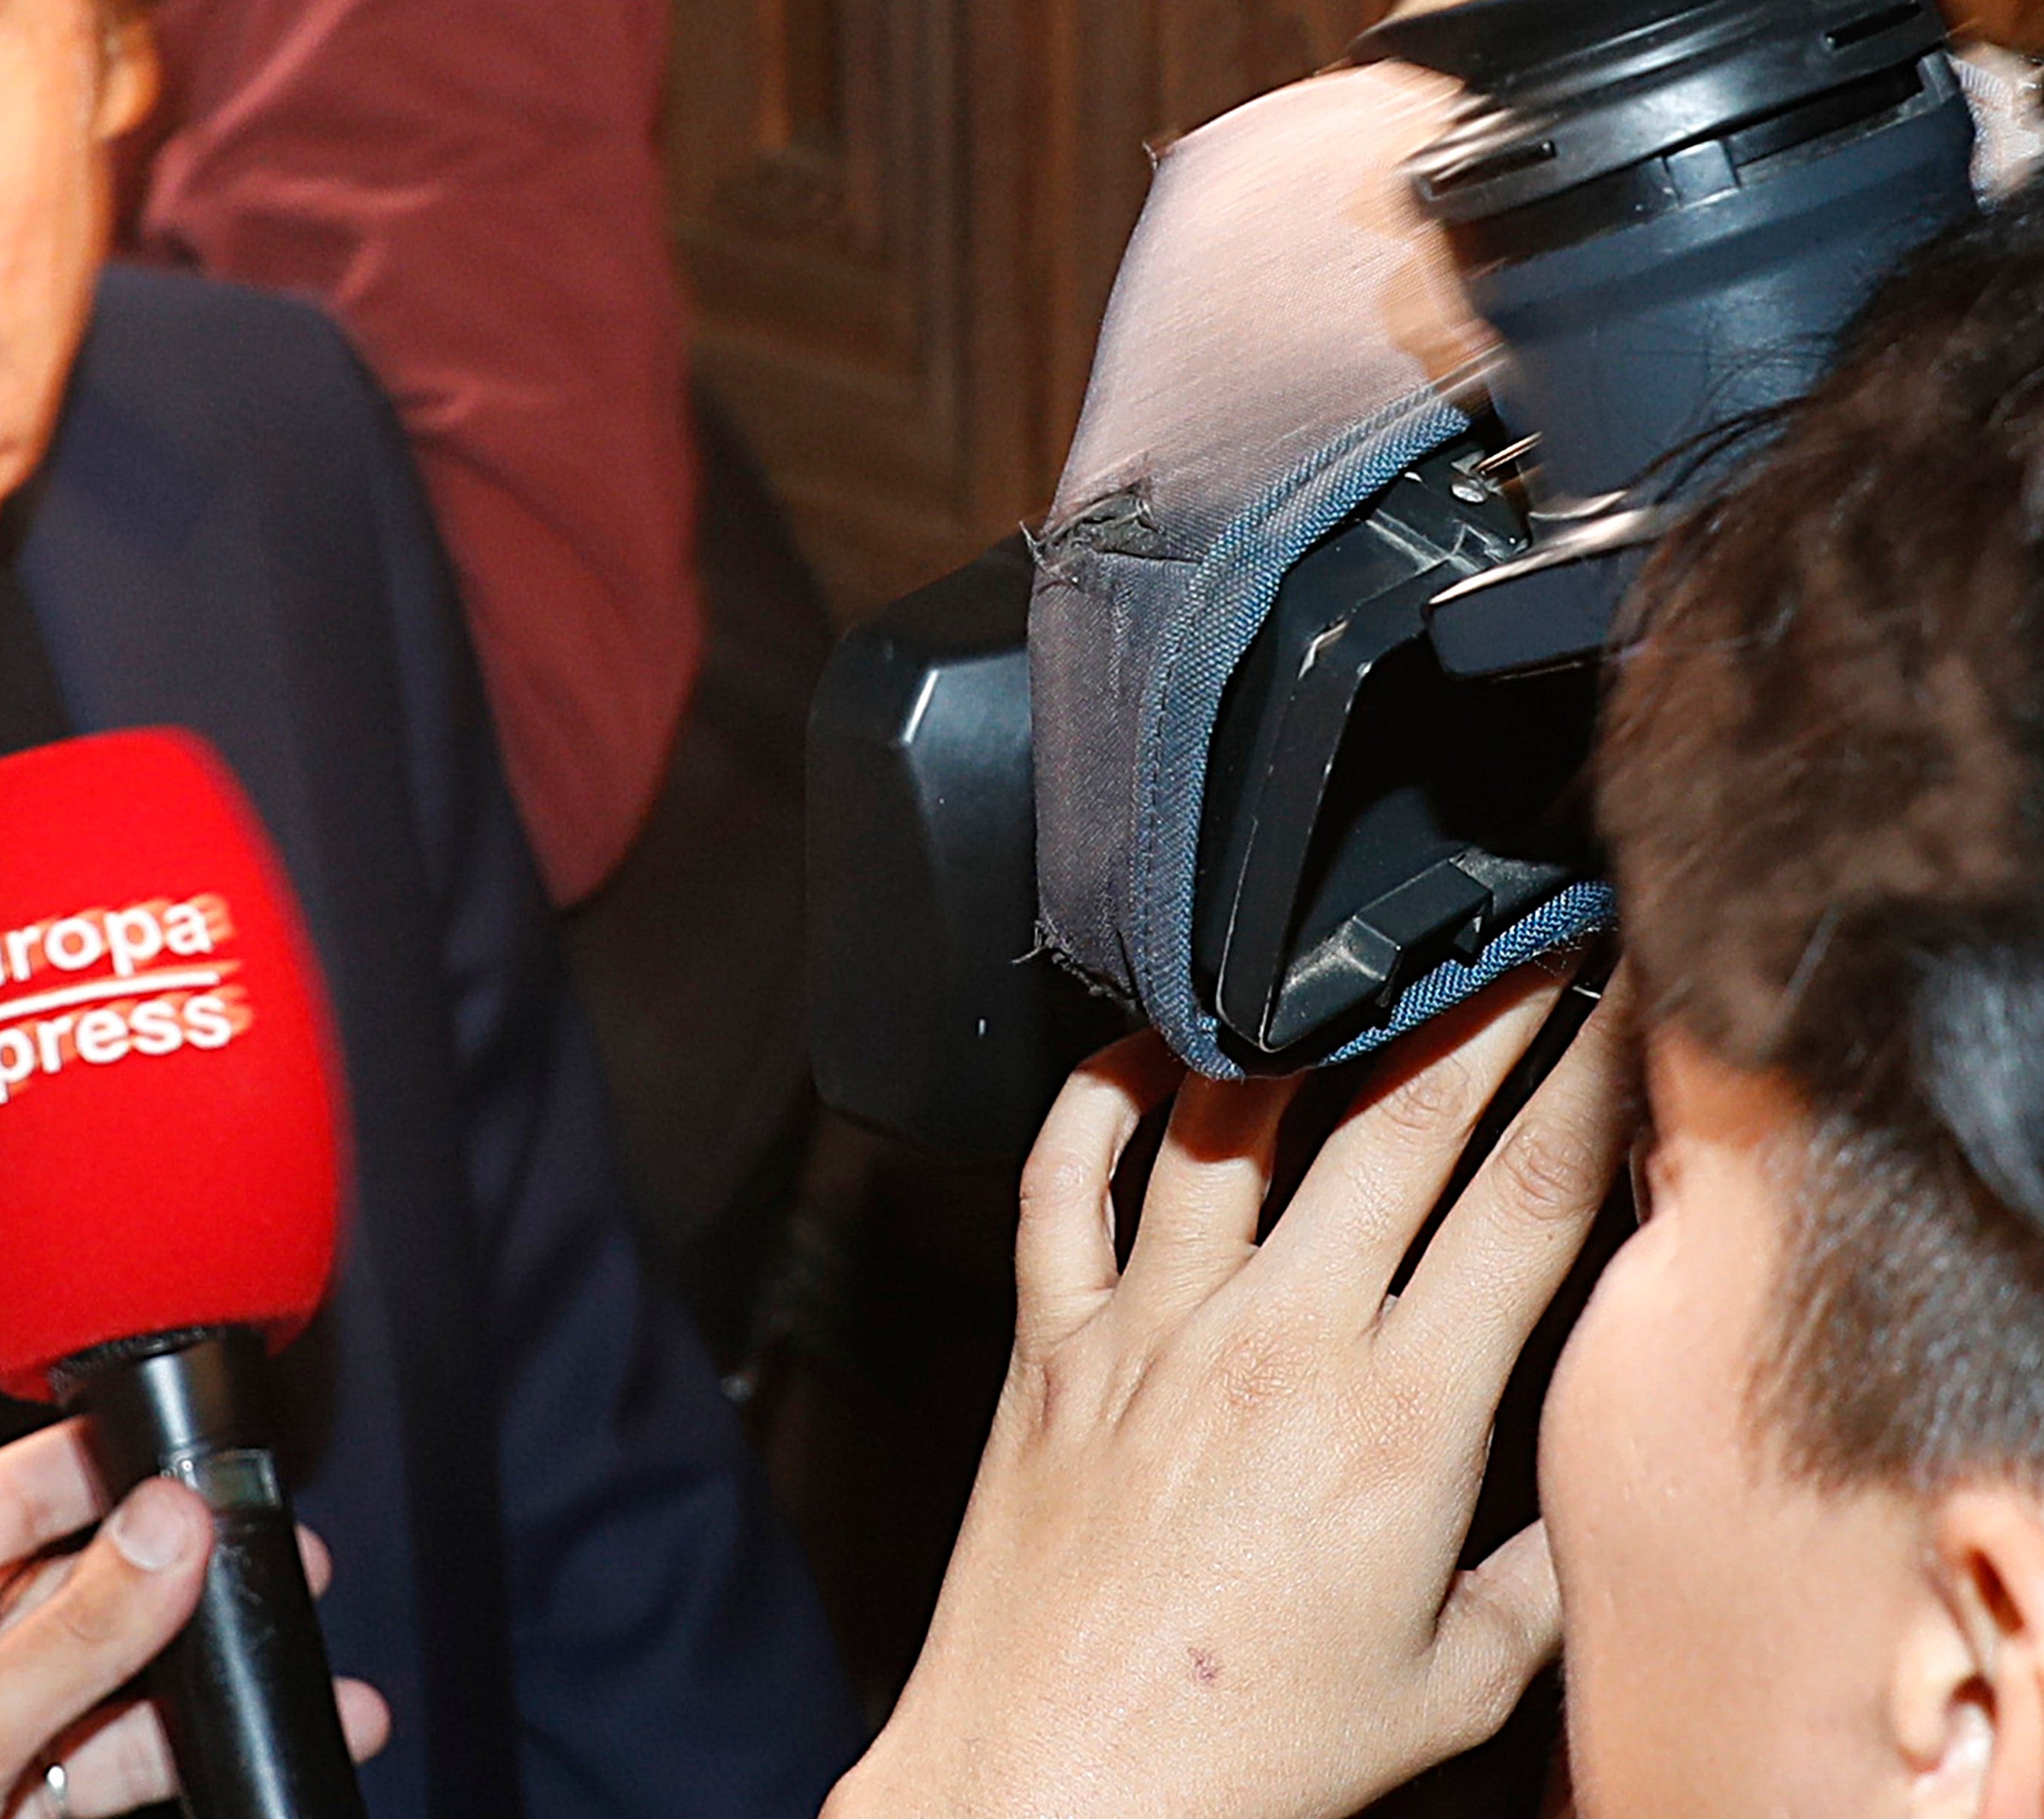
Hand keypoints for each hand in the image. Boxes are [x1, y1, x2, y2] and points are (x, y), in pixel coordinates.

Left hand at [0, 1425, 389, 1818]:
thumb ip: (58, 1644)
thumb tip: (161, 1527)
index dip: (69, 1472)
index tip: (165, 1447)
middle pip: (54, 1606)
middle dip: (164, 1581)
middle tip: (269, 1558)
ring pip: (95, 1705)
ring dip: (195, 1688)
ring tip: (295, 1676)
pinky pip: (98, 1783)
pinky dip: (176, 1765)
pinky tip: (240, 1758)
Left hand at [833, 974, 1629, 1818]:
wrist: (1057, 1784)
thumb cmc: (1248, 1751)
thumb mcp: (1454, 1683)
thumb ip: (1538, 1577)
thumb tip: (1580, 1501)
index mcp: (1401, 1415)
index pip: (1526, 1204)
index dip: (1590, 1085)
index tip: (1626, 1006)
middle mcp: (1274, 1340)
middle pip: (1399, 1125)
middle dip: (1479, 1014)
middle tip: (1522, 941)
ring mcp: (1148, 1328)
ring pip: (1231, 1123)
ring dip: (1303, 1026)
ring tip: (1350, 961)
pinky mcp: (1050, 1345)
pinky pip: (1062, 1182)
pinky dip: (1097, 1099)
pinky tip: (1144, 1052)